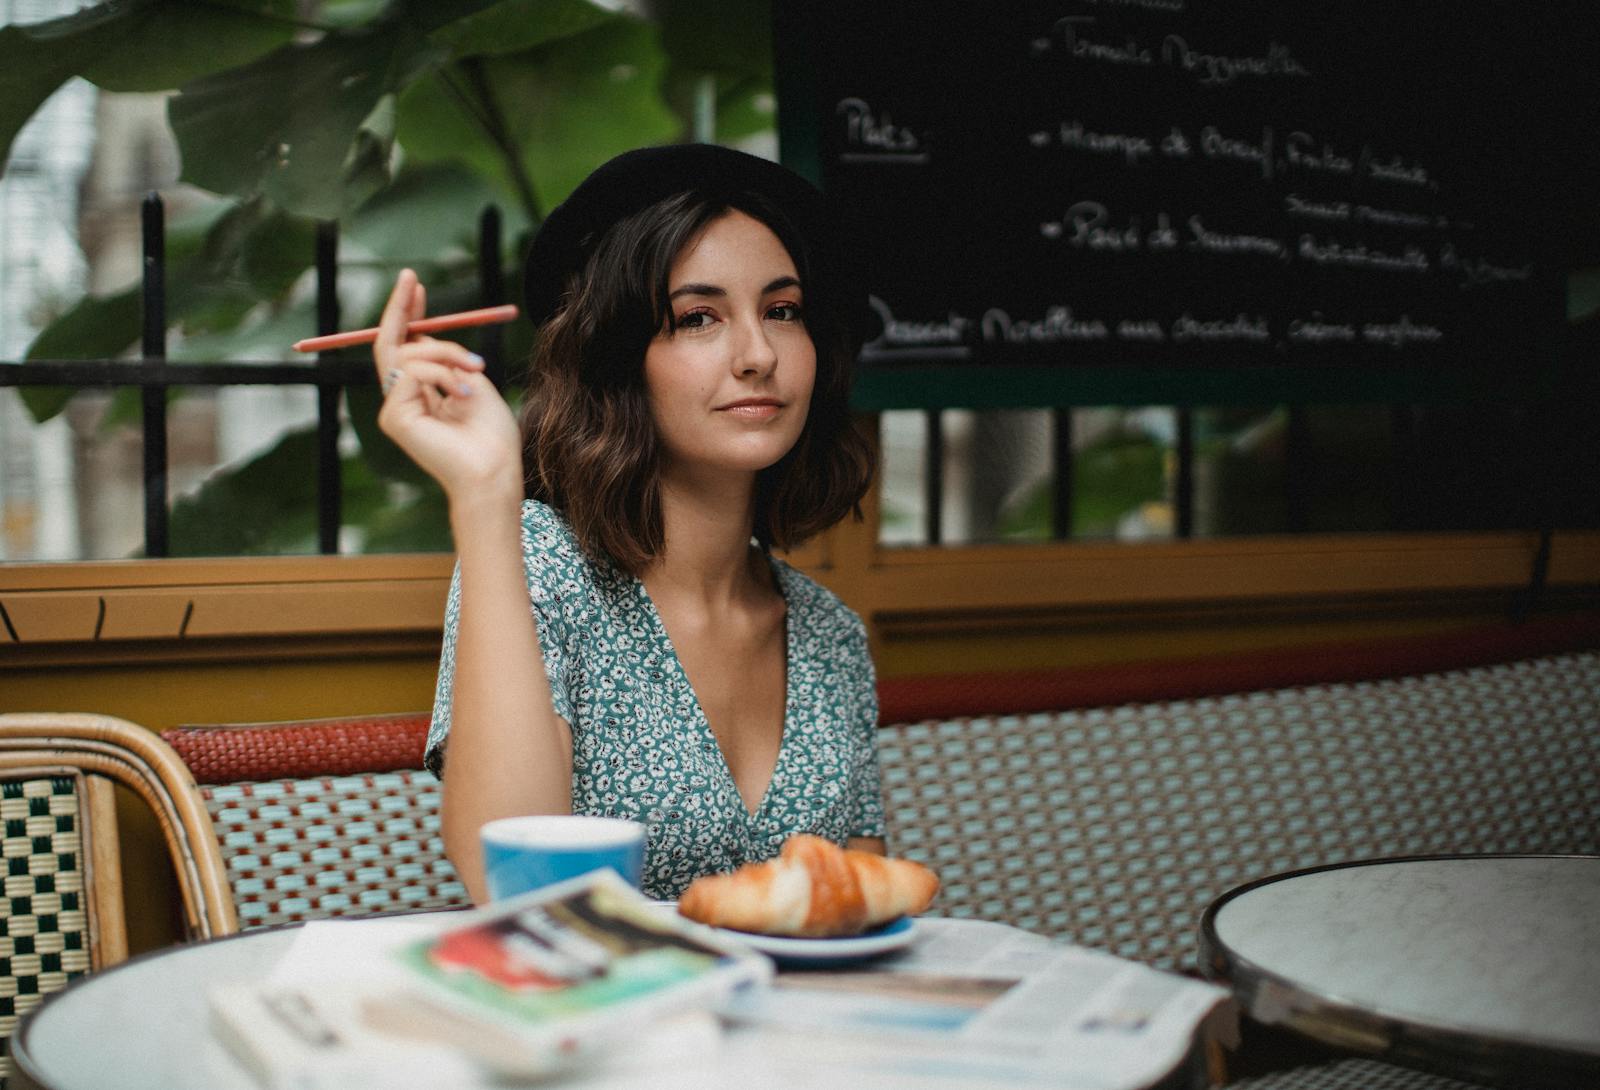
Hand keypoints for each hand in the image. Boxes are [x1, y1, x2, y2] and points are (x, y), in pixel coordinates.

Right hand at [373, 269, 523, 505]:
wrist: (493, 472)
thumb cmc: (492, 437)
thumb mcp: (473, 383)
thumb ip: (448, 360)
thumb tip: (424, 334)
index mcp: (422, 395)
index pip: (406, 349)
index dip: (407, 316)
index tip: (414, 287)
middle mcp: (403, 401)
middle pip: (389, 345)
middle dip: (399, 308)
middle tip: (410, 278)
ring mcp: (396, 410)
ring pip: (408, 354)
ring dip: (447, 352)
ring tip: (476, 369)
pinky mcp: (395, 417)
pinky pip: (413, 372)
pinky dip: (442, 374)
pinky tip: (462, 395)